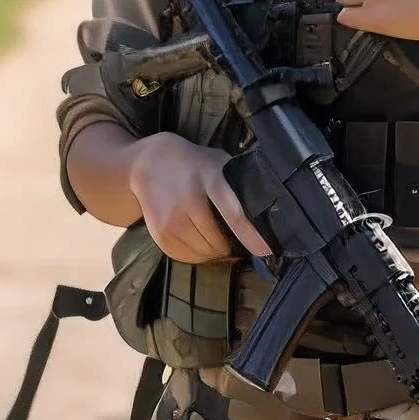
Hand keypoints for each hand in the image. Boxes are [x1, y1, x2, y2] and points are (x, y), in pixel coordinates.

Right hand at [127, 132, 271, 263]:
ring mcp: (171, 218)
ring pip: (202, 252)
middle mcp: (189, 199)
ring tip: (220, 244)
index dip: (252, 236)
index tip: (266, 250)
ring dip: (215, 253)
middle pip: (217, 240)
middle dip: (232, 247)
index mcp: (210, 179)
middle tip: (239, 244)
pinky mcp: (159, 232)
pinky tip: (201, 245)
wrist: (149, 163)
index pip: (235, 213)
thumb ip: (239, 181)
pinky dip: (197, 256)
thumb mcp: (219, 162)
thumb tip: (269, 204)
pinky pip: (184, 256)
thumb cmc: (195, 164)